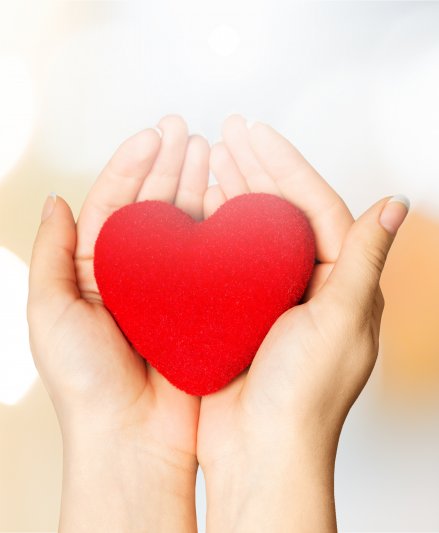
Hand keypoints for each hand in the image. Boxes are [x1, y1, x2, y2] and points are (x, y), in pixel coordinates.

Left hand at [27, 116, 209, 531]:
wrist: (132, 438)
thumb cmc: (86, 385)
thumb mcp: (49, 312)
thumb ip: (51, 255)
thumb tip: (55, 202)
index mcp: (97, 272)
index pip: (117, 204)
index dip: (135, 165)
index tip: (156, 135)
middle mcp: (138, 276)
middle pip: (156, 206)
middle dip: (171, 165)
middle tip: (189, 132)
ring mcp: (174, 292)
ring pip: (189, 228)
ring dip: (199, 187)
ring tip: (213, 152)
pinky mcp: (205, 309)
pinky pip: (216, 261)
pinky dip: (224, 230)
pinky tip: (234, 203)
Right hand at [196, 115, 408, 531]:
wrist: (262, 453)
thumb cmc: (306, 392)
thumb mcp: (341, 317)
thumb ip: (365, 256)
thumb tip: (398, 202)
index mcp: (346, 283)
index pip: (316, 207)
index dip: (286, 165)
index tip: (254, 132)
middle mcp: (315, 286)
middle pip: (285, 213)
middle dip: (257, 170)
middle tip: (226, 131)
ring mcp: (278, 301)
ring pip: (256, 234)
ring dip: (235, 194)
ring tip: (209, 157)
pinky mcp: (246, 317)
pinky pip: (231, 264)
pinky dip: (215, 234)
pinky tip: (198, 208)